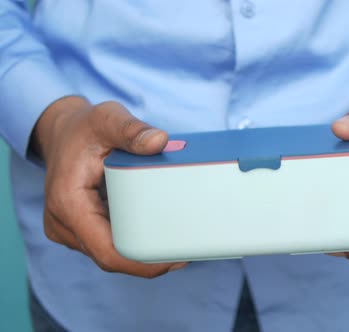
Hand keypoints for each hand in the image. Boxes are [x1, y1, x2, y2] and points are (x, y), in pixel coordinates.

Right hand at [32, 97, 186, 277]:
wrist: (62, 133)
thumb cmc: (84, 128)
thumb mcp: (107, 119)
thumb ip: (132, 130)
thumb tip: (159, 141)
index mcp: (68, 203)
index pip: (107, 250)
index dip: (141, 262)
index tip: (174, 259)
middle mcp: (64, 223)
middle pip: (111, 257)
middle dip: (148, 261)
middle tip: (186, 253)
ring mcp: (70, 230)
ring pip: (110, 254)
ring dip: (141, 254)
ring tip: (177, 246)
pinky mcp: (80, 229)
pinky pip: (109, 244)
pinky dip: (132, 242)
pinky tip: (159, 235)